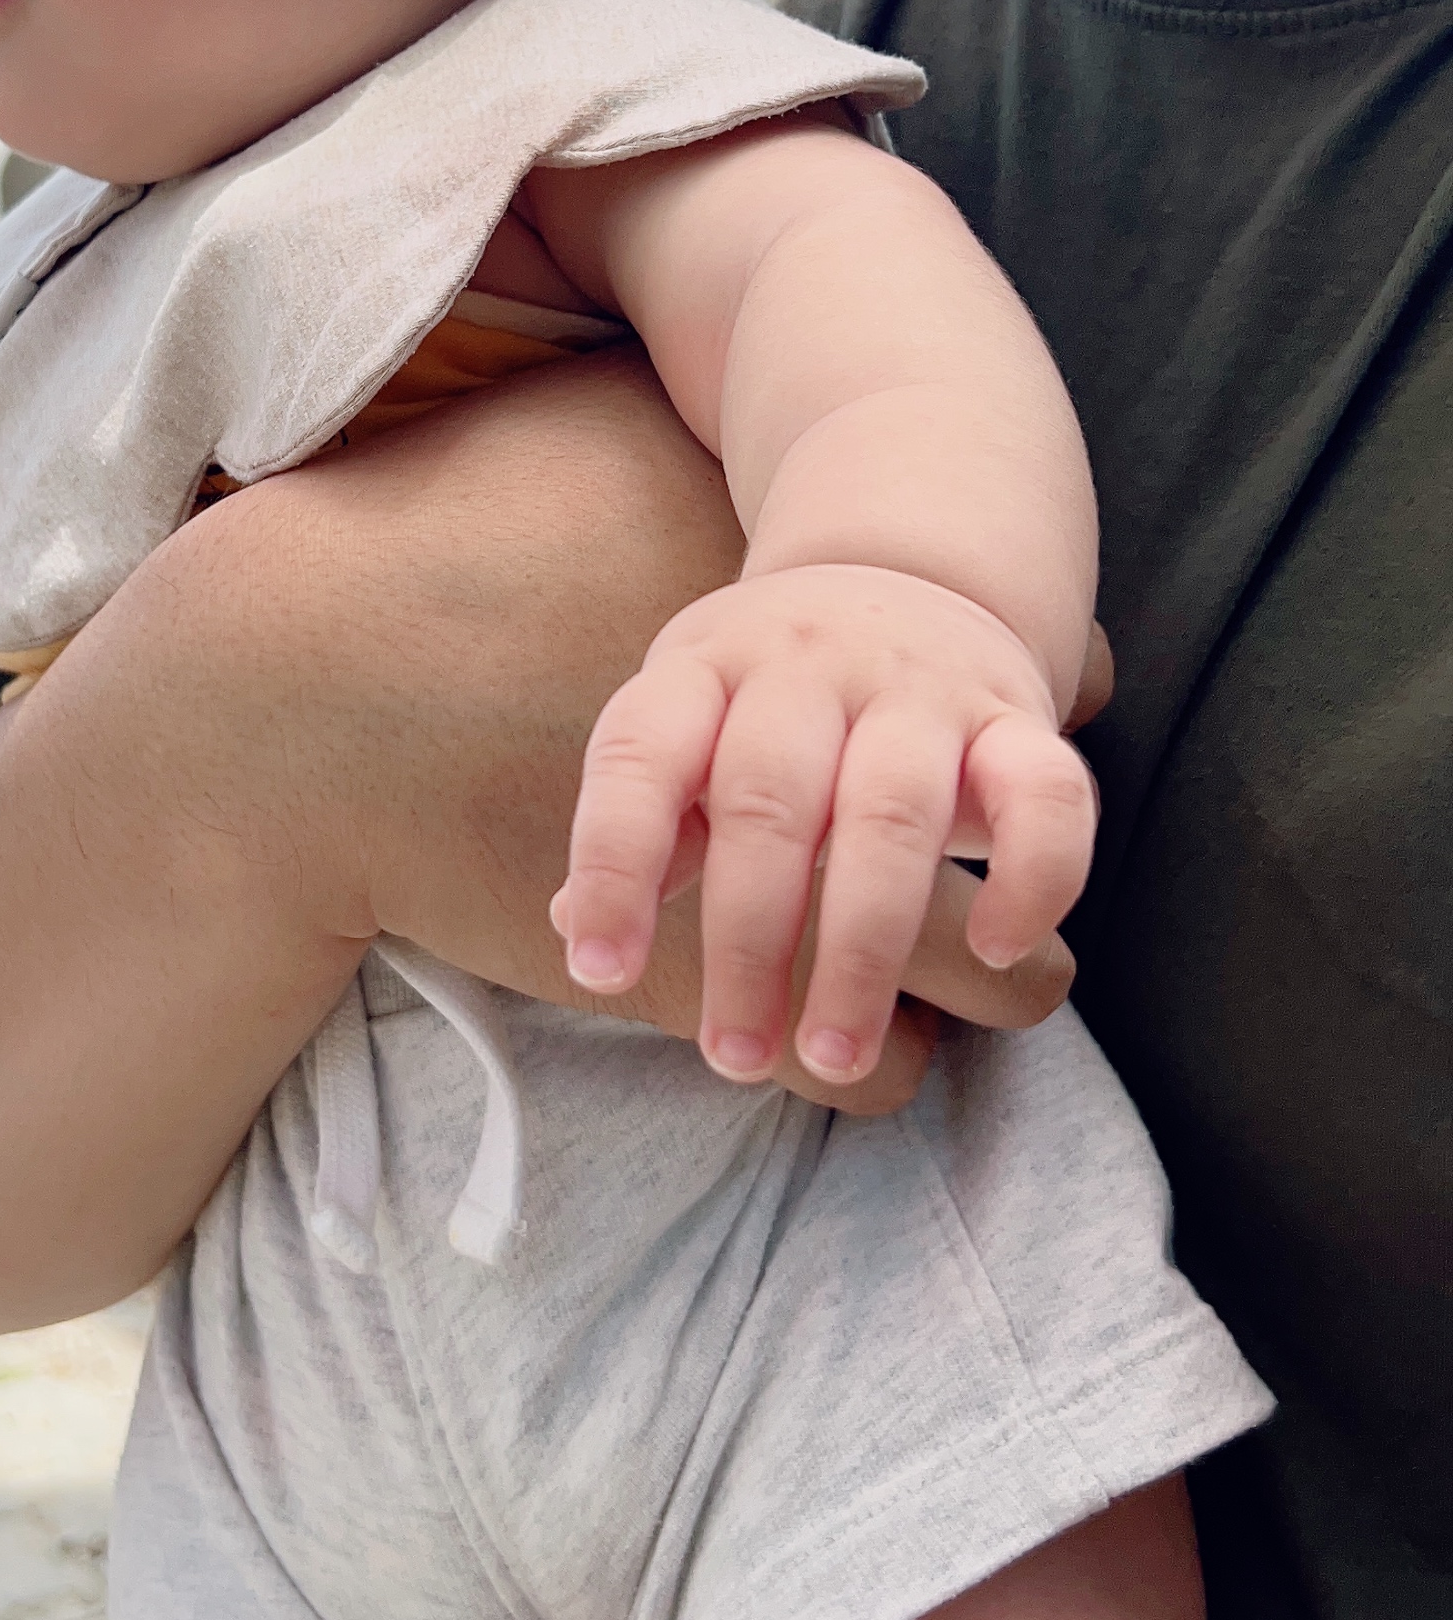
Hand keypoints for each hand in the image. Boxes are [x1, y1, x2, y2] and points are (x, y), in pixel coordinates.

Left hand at [552, 564, 1096, 1087]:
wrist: (910, 563)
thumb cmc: (775, 692)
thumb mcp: (691, 719)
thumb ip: (650, 820)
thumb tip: (575, 931)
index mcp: (706, 664)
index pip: (643, 756)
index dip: (614, 863)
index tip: (600, 970)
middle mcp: (808, 664)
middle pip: (770, 802)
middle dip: (748, 943)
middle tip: (735, 1055)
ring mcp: (919, 686)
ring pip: (893, 815)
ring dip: (863, 949)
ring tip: (835, 1056)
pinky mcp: (1017, 716)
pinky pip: (1045, 793)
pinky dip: (1030, 876)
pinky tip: (993, 950)